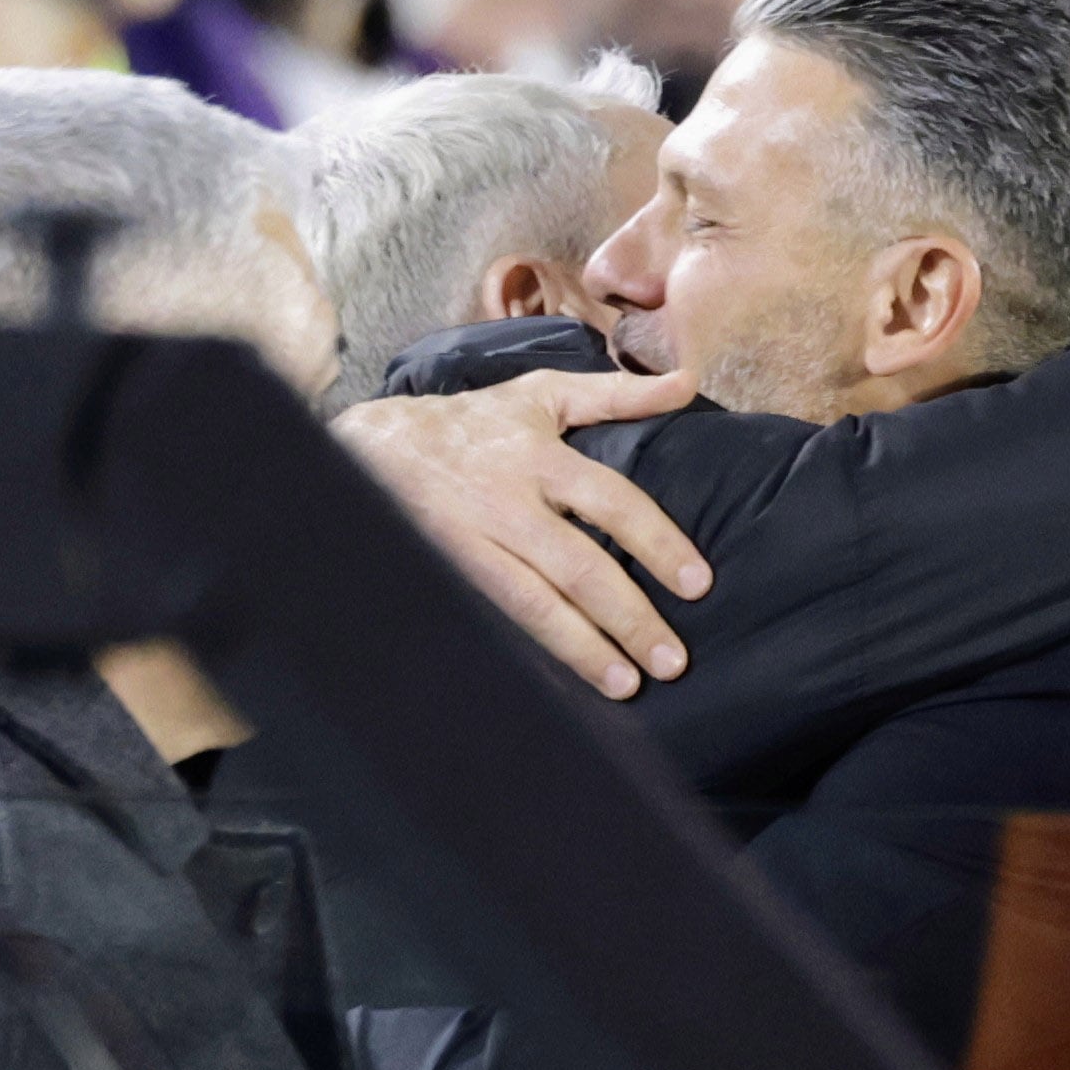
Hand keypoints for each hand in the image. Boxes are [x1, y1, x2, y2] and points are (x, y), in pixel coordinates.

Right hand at [335, 369, 711, 698]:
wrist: (372, 446)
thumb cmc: (472, 424)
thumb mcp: (540, 394)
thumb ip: (616, 394)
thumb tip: (687, 382)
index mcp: (538, 456)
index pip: (612, 502)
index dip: (656, 543)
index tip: (697, 584)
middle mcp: (507, 503)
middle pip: (578, 567)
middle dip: (628, 618)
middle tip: (672, 661)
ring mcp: (472, 543)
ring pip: (533, 604)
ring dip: (583, 650)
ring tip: (625, 686)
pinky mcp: (446, 574)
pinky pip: (495, 618)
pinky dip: (531, 651)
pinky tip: (561, 685)